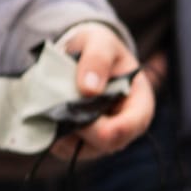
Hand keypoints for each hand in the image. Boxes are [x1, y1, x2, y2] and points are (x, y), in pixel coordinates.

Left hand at [58, 24, 154, 156]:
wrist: (83, 58)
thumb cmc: (100, 49)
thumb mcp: (101, 42)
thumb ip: (98, 59)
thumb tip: (88, 89)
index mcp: (140, 106)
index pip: (127, 128)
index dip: (104, 125)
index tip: (79, 106)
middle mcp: (124, 130)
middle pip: (103, 143)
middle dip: (79, 123)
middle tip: (60, 98)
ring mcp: (102, 141)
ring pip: (80, 148)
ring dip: (63, 127)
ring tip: (54, 99)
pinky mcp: (79, 146)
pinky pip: (63, 148)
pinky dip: (52, 131)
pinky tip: (50, 109)